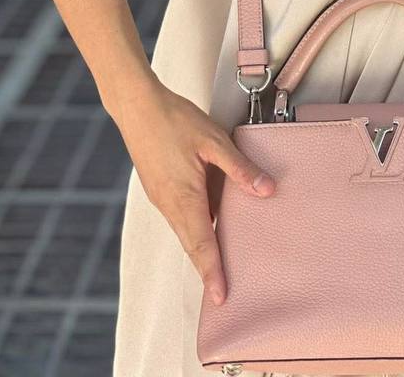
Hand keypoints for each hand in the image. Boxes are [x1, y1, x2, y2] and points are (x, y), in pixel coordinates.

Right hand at [111, 79, 275, 305]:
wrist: (136, 106)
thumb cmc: (174, 119)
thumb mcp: (214, 141)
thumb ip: (240, 168)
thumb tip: (267, 190)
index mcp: (184, 197)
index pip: (202, 245)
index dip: (212, 272)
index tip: (221, 297)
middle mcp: (169, 204)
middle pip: (192, 244)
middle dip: (207, 268)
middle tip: (223, 292)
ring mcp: (161, 197)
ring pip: (185, 229)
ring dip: (201, 247)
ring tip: (220, 262)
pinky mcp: (159, 187)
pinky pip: (180, 214)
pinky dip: (195, 225)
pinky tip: (209, 218)